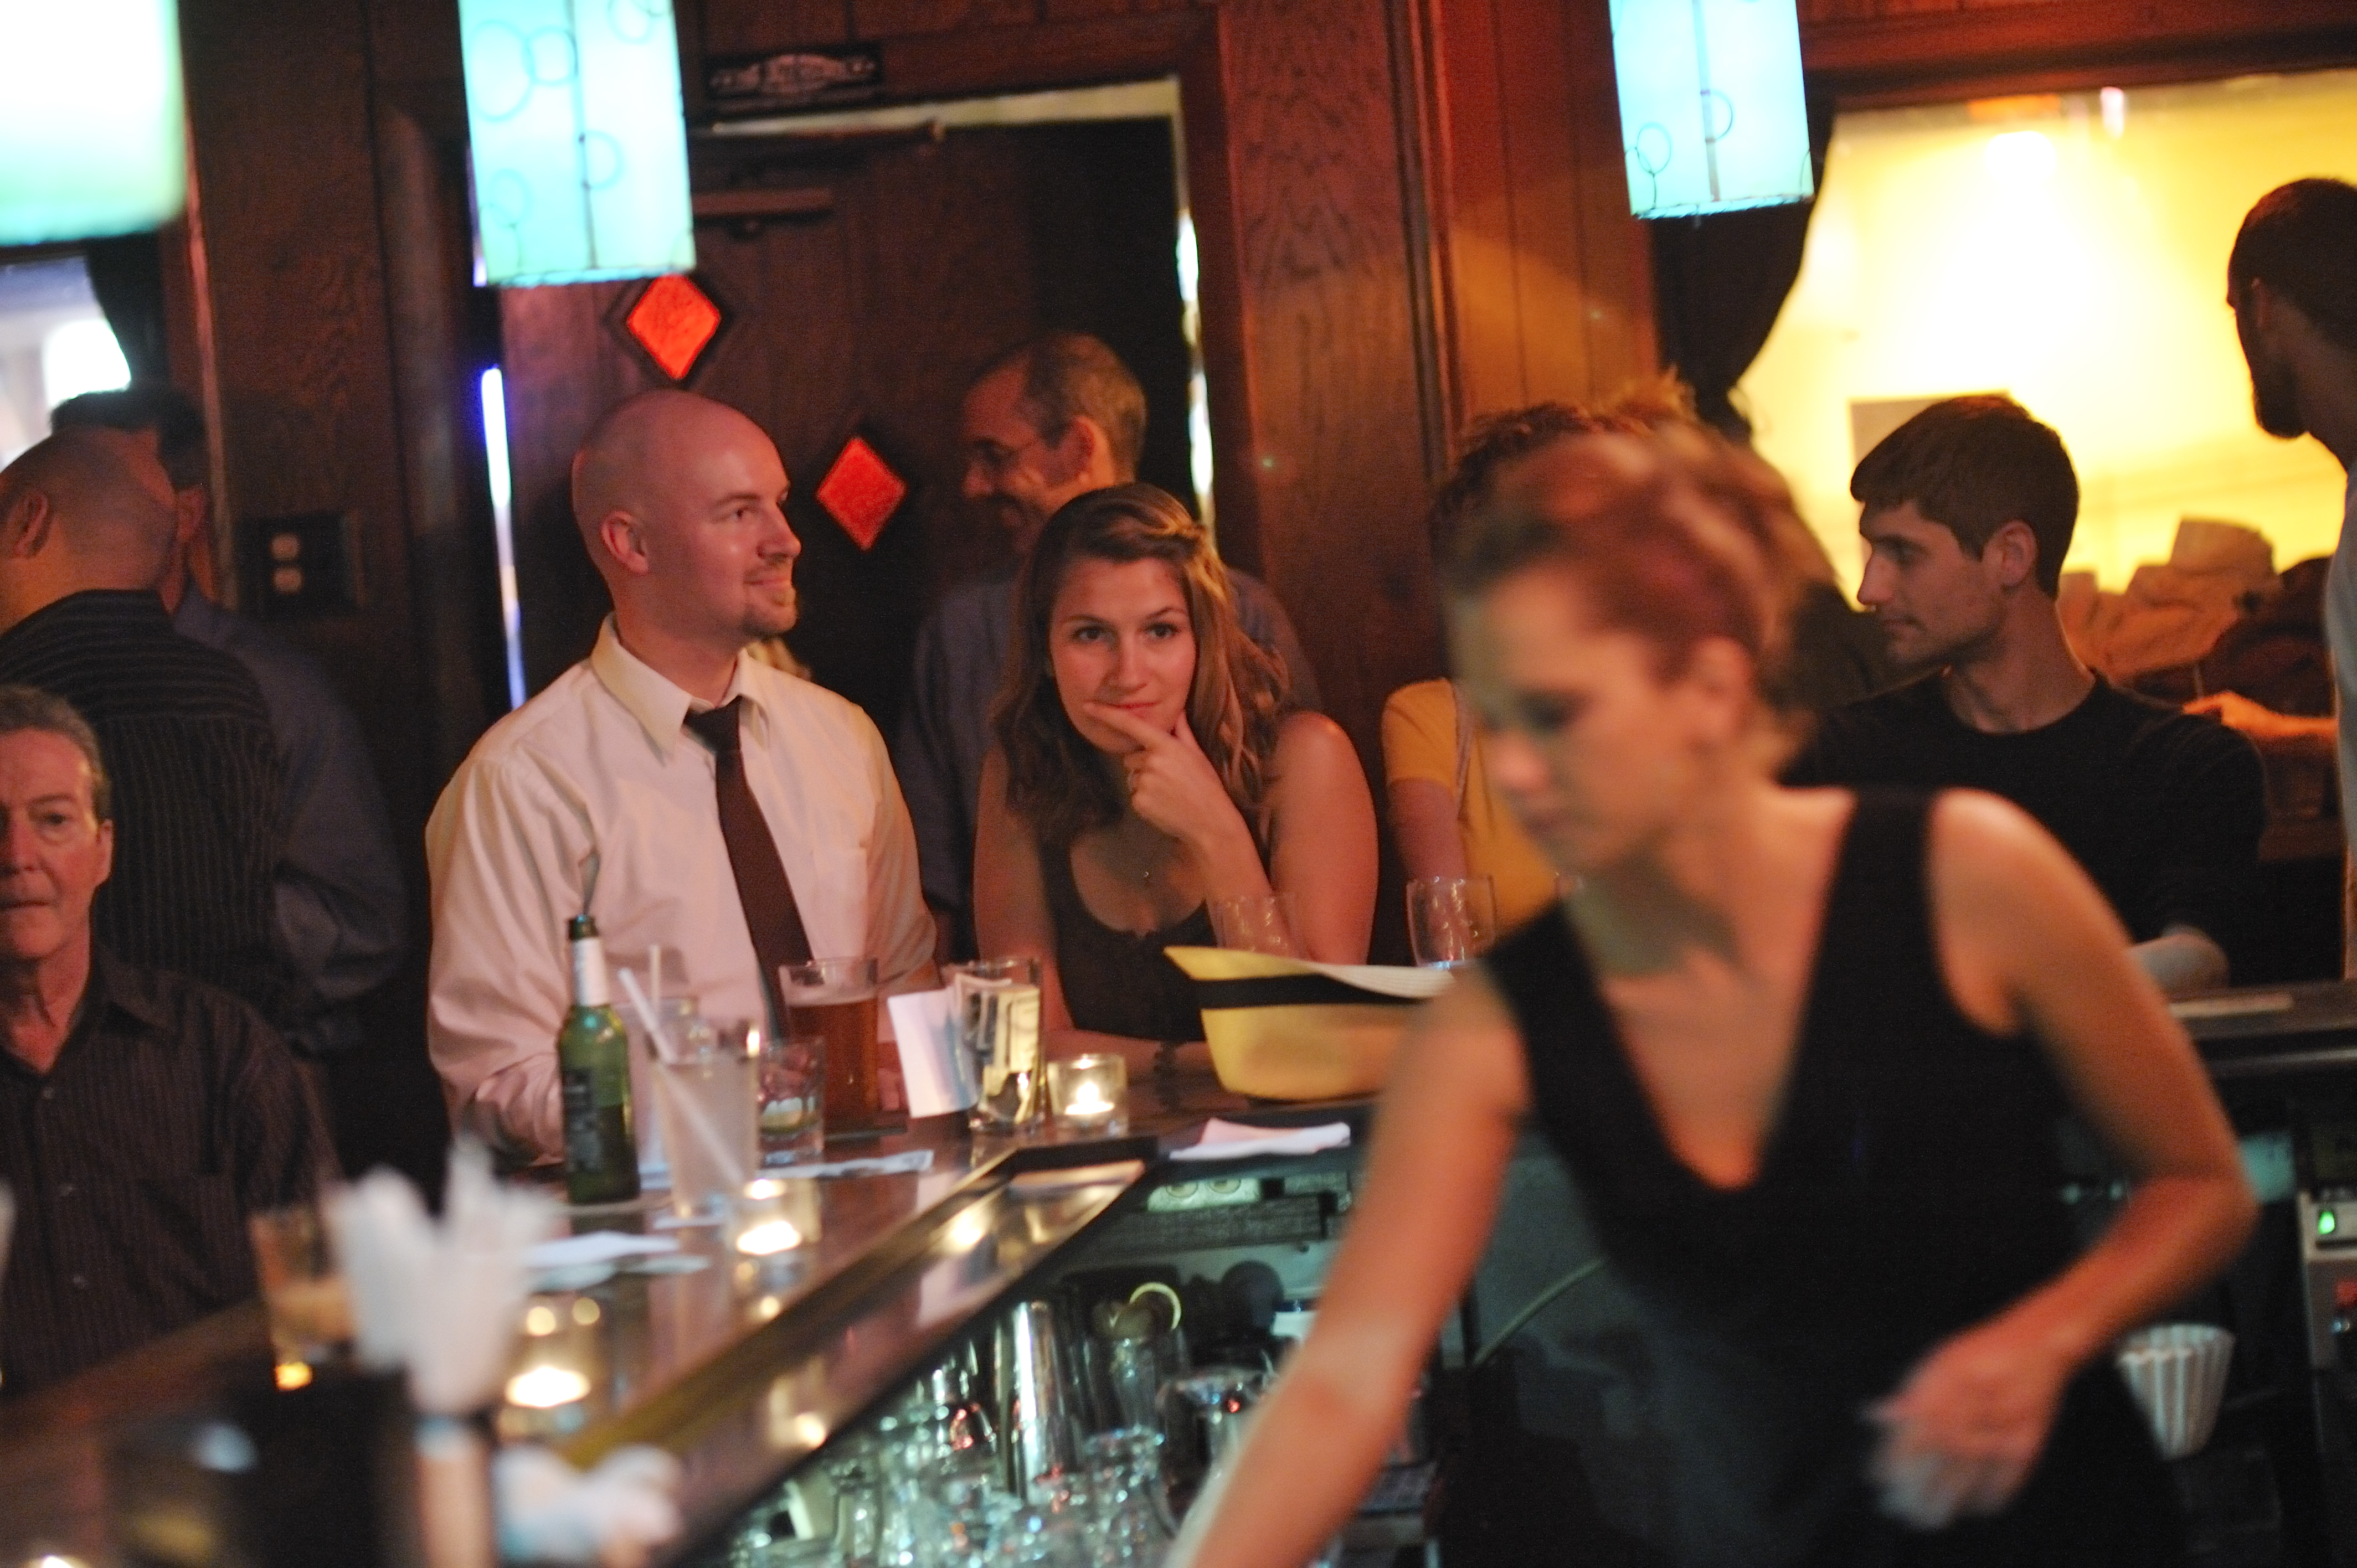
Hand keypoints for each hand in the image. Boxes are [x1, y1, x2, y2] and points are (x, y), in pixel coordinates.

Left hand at [1083, 703, 1243, 849]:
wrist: (1210, 821)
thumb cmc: (1206, 785)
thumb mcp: (1196, 754)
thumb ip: (1182, 731)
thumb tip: (1177, 710)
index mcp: (1165, 745)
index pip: (1130, 725)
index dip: (1107, 714)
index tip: (1087, 706)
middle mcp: (1151, 761)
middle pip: (1131, 757)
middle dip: (1143, 764)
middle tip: (1168, 777)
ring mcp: (1143, 783)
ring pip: (1132, 777)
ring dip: (1144, 782)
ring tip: (1168, 792)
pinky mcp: (1138, 802)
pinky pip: (1134, 794)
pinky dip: (1145, 799)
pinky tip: (1163, 804)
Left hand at [1864, 1317, 2073, 1530]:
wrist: (2034, 1348)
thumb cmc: (1979, 1355)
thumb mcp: (1937, 1366)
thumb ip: (1908, 1396)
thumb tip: (1872, 1415)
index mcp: (1937, 1398)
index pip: (1906, 1443)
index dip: (1891, 1468)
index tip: (1881, 1485)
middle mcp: (1964, 1420)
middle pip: (1932, 1469)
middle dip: (1914, 1496)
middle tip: (1902, 1513)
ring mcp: (1996, 1436)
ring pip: (1964, 1484)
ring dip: (1944, 1506)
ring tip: (1929, 1520)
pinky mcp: (2025, 1447)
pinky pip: (2001, 1485)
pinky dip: (1984, 1501)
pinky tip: (1971, 1508)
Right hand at [2185, 690, 2333, 742]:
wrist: (2288, 740)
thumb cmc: (2260, 731)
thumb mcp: (2228, 730)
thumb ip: (2205, 731)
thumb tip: (2183, 736)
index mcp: (2222, 700)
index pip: (2191, 710)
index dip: (2180, 723)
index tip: (2167, 735)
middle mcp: (2226, 704)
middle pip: (2199, 719)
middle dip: (2190, 730)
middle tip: (2175, 744)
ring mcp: (2232, 716)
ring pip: (2208, 728)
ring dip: (2201, 737)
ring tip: (2188, 749)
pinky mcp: (2238, 728)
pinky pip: (2217, 734)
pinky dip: (2212, 741)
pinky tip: (2205, 752)